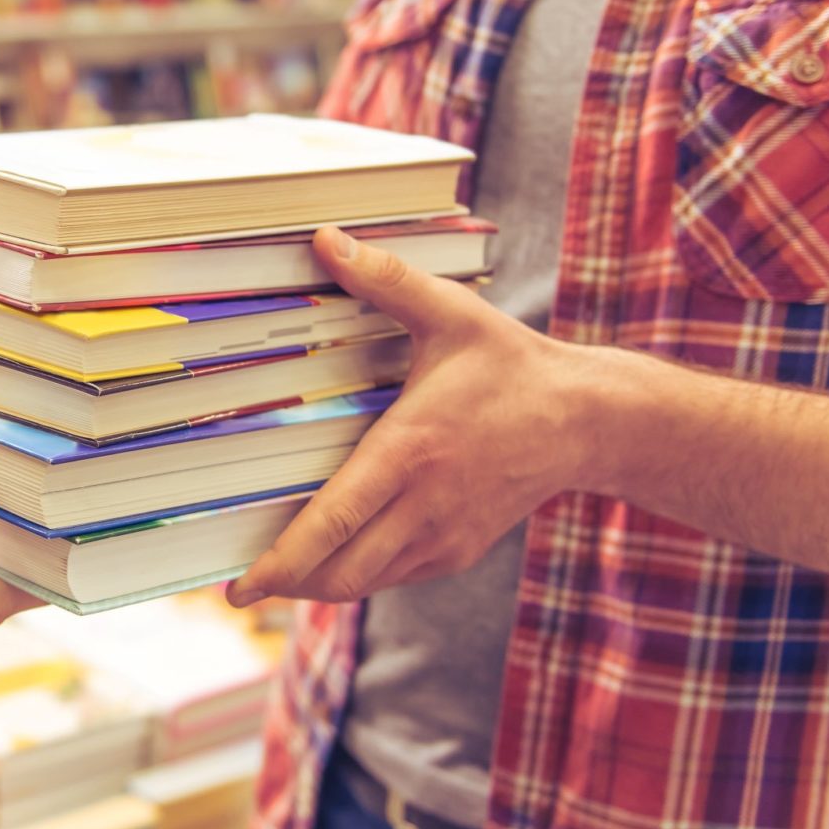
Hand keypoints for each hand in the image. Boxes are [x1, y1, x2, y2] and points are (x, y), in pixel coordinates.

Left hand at [226, 225, 605, 605]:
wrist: (589, 421)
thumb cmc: (512, 365)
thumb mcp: (451, 312)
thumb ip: (384, 279)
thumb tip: (325, 239)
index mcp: (410, 452)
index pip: (332, 524)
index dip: (280, 563)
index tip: (238, 588)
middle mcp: (424, 505)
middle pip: (339, 573)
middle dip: (284, 585)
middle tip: (240, 585)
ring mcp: (443, 536)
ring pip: (364, 583)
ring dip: (316, 586)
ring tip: (275, 574)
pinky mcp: (459, 549)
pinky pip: (393, 577)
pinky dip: (355, 575)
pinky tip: (331, 557)